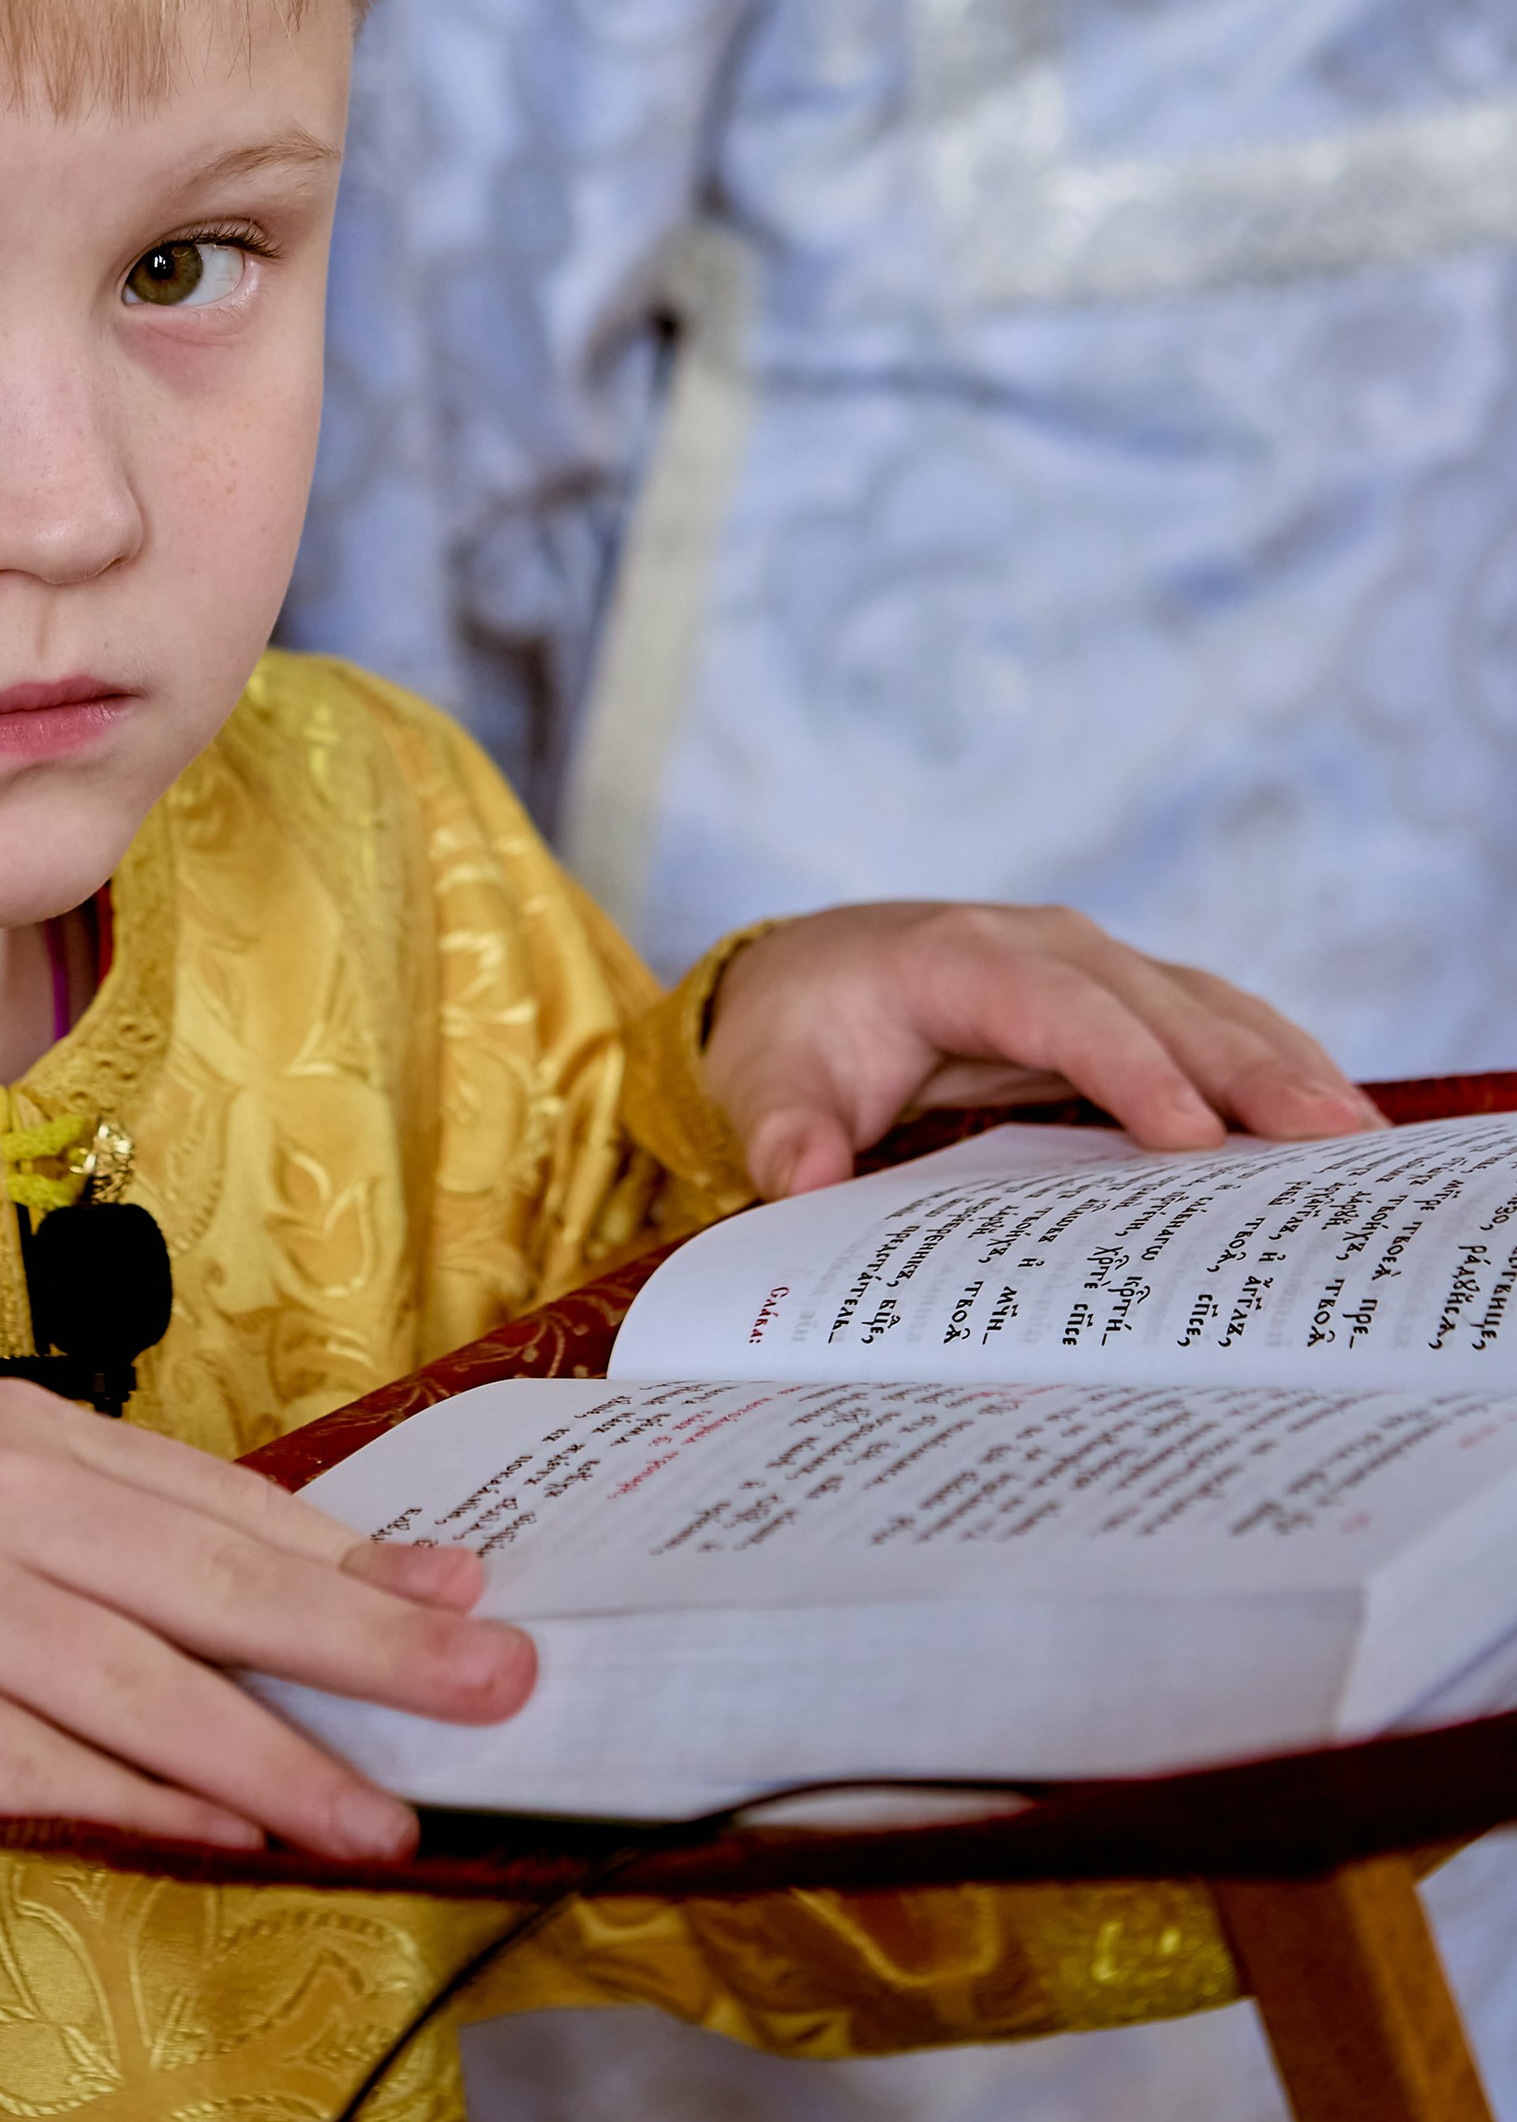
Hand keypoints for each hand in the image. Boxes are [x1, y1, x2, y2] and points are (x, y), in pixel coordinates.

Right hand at [0, 1386, 533, 1860]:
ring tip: (389, 1815)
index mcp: (21, 1430)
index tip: (467, 1594)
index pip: (222, 1502)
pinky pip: (51, 1770)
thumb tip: (277, 1575)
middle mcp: (0, 1504)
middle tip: (499, 1684)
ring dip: (285, 1759)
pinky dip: (151, 1805)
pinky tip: (234, 1838)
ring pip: (155, 1689)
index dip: (353, 1560)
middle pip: (221, 1580)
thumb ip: (103, 1524)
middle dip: (375, 1640)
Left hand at [702, 900, 1381, 1200]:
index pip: (1059, 1009)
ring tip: (1358, 1137)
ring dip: (1281, 1065)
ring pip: (1202, 1007)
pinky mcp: (1118, 1000)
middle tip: (1329, 1139)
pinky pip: (1207, 1024)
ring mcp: (1089, 967)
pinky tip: (1329, 1115)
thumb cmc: (794, 1037)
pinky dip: (1270, 1062)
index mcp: (956, 957)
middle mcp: (1040, 946)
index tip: (1190, 1135)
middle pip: (1157, 1004)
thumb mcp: (765, 1084)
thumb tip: (801, 1175)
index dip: (1129, 1068)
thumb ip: (785, 1130)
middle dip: (1245, 1070)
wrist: (803, 983)